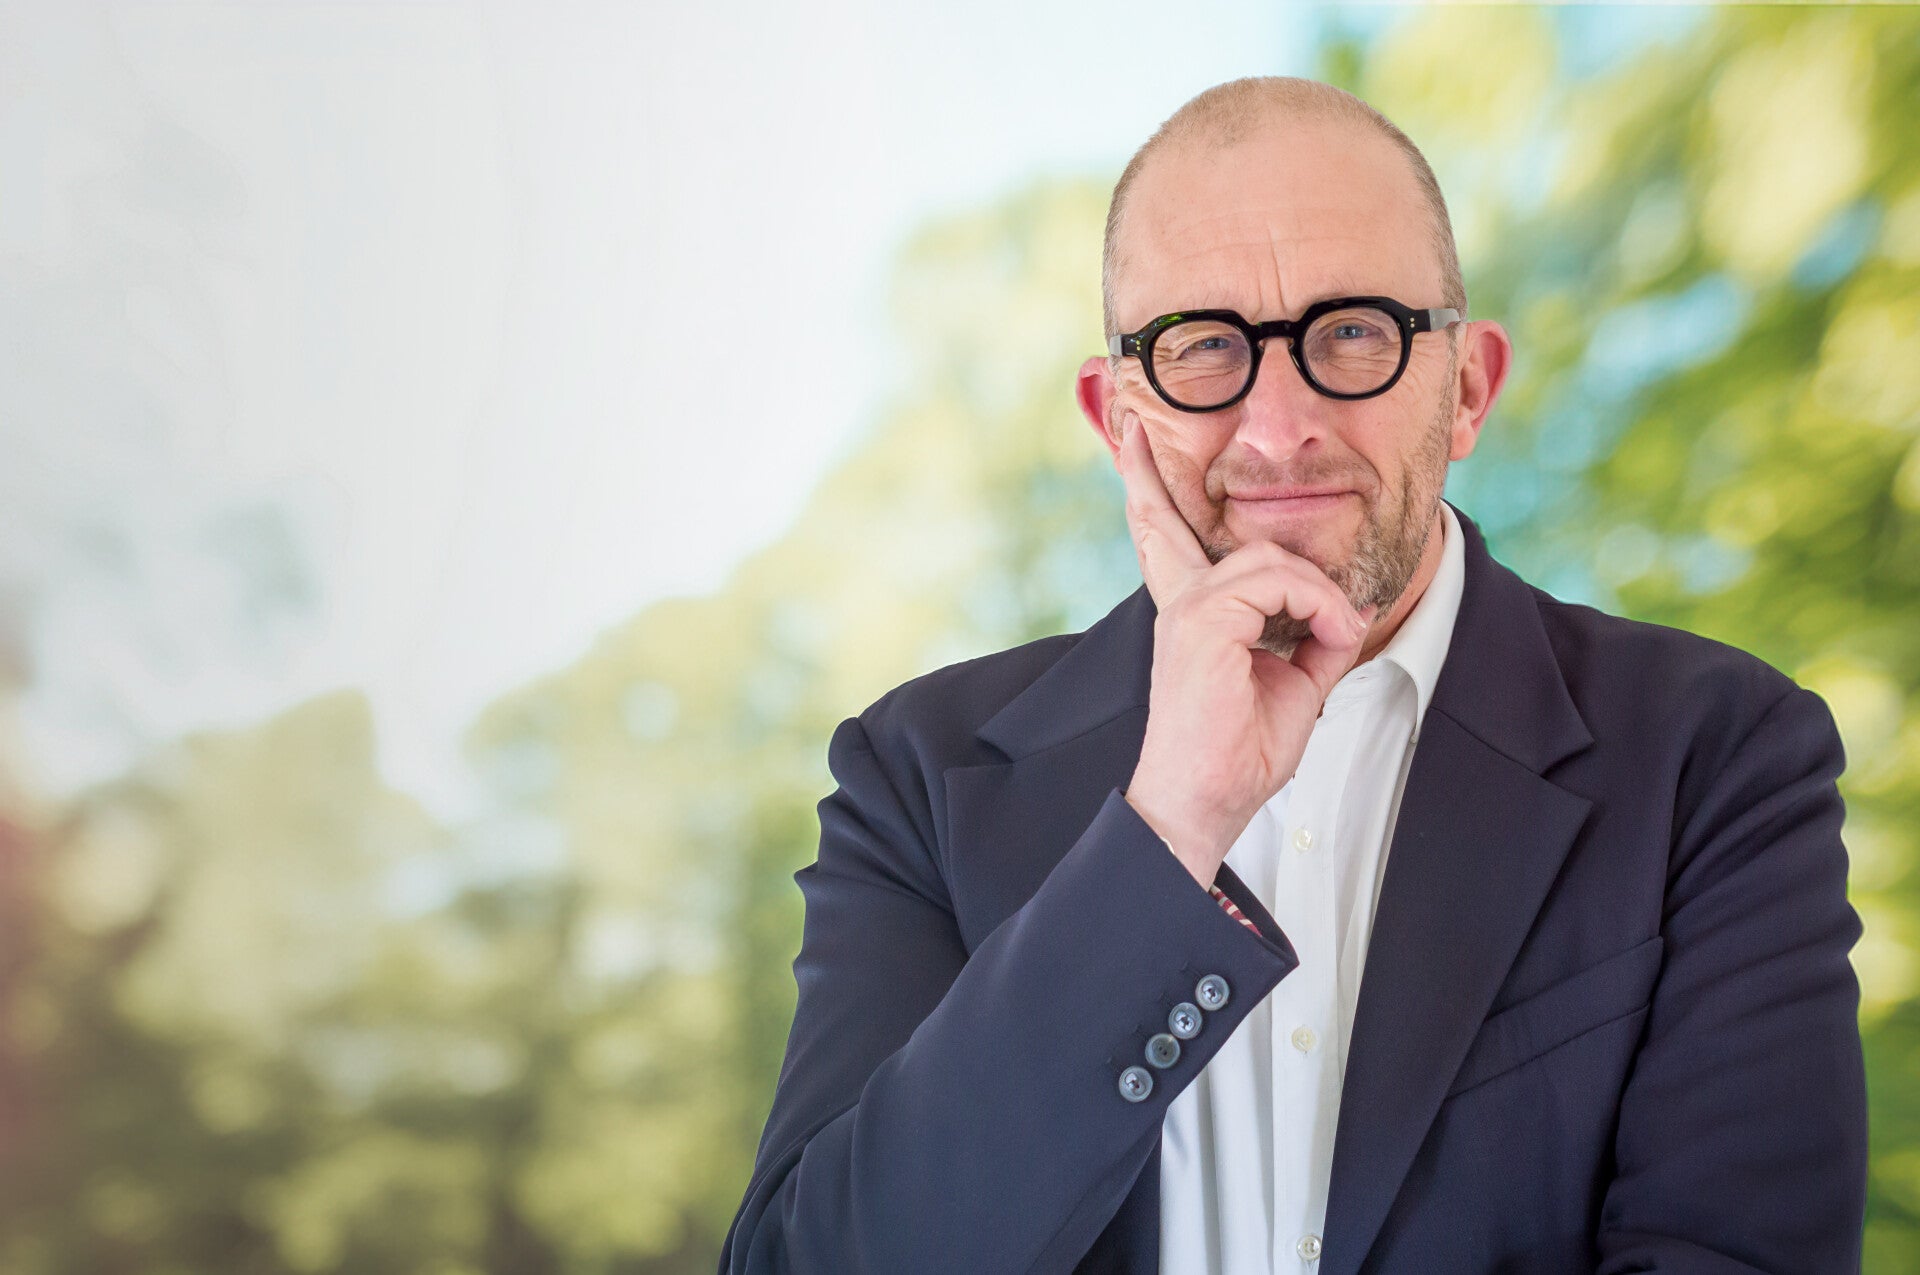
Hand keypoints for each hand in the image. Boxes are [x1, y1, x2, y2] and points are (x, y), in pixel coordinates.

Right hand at [1114, 412, 1377, 887]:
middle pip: (1163, 525)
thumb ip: (1313, 641)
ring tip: (1338, 631)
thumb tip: (1347, 611)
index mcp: (1192, 619)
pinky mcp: (1202, 622)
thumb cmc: (1237, 759)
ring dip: (1318, 591)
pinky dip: (1319, 605)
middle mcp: (1181, 606)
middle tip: (1132, 432)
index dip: (1150, 497)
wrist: (1202, 804)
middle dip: (1147, 478)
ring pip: (1266, 557)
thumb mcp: (1291, 688)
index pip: (1168, 547)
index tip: (1134, 451)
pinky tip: (1332, 635)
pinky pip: (1279, 582)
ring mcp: (1187, 611)